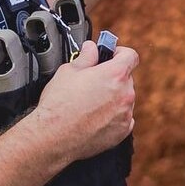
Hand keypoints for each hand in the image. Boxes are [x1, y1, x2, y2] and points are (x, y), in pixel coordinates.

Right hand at [34, 40, 137, 161]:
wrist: (54, 136)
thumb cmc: (59, 104)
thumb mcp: (69, 70)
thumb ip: (86, 56)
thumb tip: (91, 49)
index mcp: (115, 74)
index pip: (130, 56)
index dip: (119, 53)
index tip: (110, 56)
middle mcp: (125, 94)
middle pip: (126, 78)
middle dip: (112, 77)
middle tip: (93, 81)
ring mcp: (125, 115)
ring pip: (124, 98)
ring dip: (113, 97)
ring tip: (91, 102)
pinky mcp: (122, 132)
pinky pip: (123, 118)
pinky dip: (113, 115)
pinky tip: (95, 116)